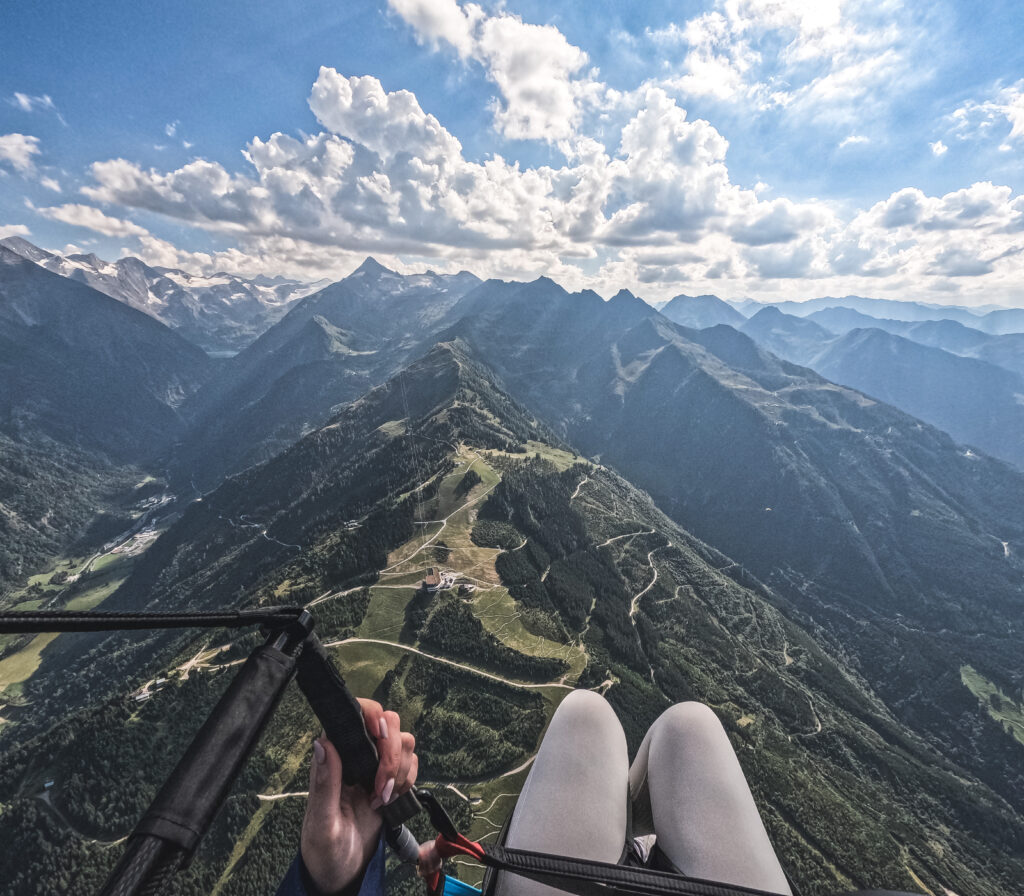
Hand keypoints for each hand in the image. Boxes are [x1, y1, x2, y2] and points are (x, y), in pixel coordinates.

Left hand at [300, 699, 418, 892]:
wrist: (342, 873)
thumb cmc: (323, 850)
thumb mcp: (321, 823)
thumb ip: (325, 783)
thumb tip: (323, 743)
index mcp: (332, 757)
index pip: (354, 715)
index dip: (371, 715)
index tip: (378, 734)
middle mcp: (355, 754)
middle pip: (387, 722)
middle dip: (391, 752)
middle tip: (380, 786)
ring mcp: (374, 765)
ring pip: (403, 741)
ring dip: (399, 770)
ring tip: (382, 799)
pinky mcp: (390, 779)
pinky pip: (411, 763)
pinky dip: (408, 780)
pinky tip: (390, 800)